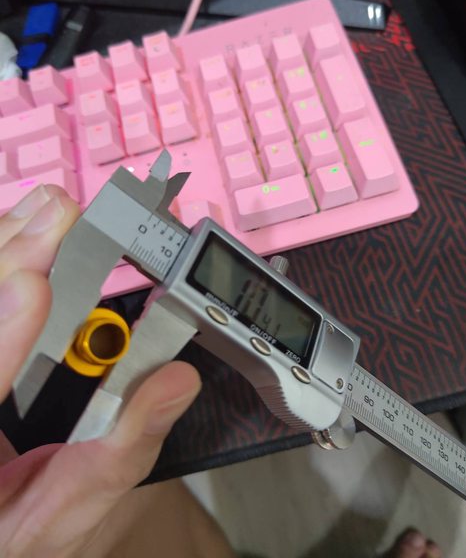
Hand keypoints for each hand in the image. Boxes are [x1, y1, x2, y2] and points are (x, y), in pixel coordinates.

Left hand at [0, 186, 200, 556]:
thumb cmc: (22, 532)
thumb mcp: (76, 508)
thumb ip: (124, 447)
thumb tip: (174, 381)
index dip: (2, 338)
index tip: (36, 286)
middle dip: (8, 265)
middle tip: (56, 215)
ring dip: (4, 253)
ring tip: (44, 214)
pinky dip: (5, 265)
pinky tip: (21, 236)